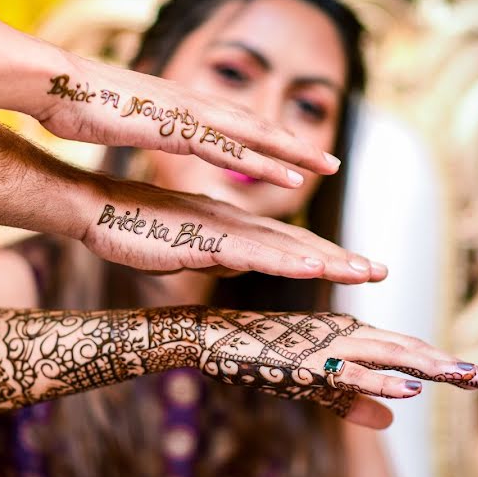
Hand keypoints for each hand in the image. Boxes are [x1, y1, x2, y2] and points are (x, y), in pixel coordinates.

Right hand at [37, 56, 340, 188]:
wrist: (57, 85)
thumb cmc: (87, 105)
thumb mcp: (130, 121)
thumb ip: (155, 127)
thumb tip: (161, 132)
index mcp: (183, 106)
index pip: (235, 125)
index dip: (267, 139)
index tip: (294, 154)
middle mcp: (194, 105)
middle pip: (256, 126)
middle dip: (294, 145)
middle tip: (332, 161)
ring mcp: (189, 113)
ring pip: (254, 134)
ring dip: (292, 151)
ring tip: (326, 167)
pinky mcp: (178, 127)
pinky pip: (230, 148)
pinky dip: (262, 162)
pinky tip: (288, 177)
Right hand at [82, 177, 387, 282]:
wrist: (96, 206)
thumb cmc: (134, 223)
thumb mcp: (184, 243)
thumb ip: (216, 250)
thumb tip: (239, 259)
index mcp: (230, 225)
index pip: (284, 242)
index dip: (322, 254)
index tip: (354, 266)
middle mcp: (235, 223)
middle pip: (297, 243)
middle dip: (341, 258)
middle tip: (381, 269)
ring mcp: (223, 230)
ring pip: (286, 248)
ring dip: (329, 259)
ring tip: (366, 271)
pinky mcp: (205, 239)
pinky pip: (253, 254)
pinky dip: (287, 261)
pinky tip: (315, 268)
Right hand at [191, 309, 477, 428]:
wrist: (216, 336)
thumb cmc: (262, 355)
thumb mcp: (315, 385)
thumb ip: (352, 399)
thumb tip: (392, 417)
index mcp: (350, 338)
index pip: (406, 352)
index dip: (442, 364)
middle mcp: (347, 335)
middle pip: (408, 350)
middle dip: (449, 365)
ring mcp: (328, 345)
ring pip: (388, 355)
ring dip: (428, 365)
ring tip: (466, 376)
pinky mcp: (308, 361)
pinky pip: (350, 373)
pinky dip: (380, 379)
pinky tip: (408, 388)